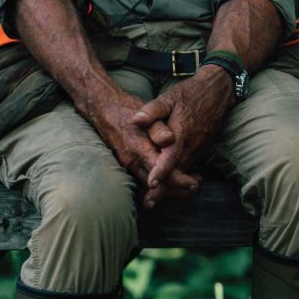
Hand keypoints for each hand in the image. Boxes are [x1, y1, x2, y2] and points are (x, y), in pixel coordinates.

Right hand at [85, 86, 201, 200]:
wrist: (102, 109)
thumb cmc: (127, 109)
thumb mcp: (146, 113)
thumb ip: (158, 128)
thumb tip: (169, 140)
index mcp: (139, 149)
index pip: (162, 174)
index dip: (179, 181)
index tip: (194, 182)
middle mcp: (131, 161)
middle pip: (157, 187)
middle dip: (177, 189)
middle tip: (196, 184)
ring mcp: (127, 165)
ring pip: (149, 185)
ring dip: (169, 187)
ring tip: (188, 183)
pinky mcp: (126, 164)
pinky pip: (143, 179)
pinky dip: (159, 183)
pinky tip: (171, 177)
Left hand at [132, 66, 235, 206]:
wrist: (218, 92)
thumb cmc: (190, 94)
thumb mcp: (169, 98)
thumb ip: (152, 110)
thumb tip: (135, 120)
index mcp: (181, 133)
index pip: (170, 157)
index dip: (161, 171)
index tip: (150, 184)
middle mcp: (191, 145)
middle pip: (177, 173)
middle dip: (163, 190)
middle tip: (148, 204)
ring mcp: (198, 148)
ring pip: (183, 173)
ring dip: (170, 188)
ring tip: (154, 199)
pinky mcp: (200, 149)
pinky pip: (188, 167)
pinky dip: (178, 178)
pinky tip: (168, 186)